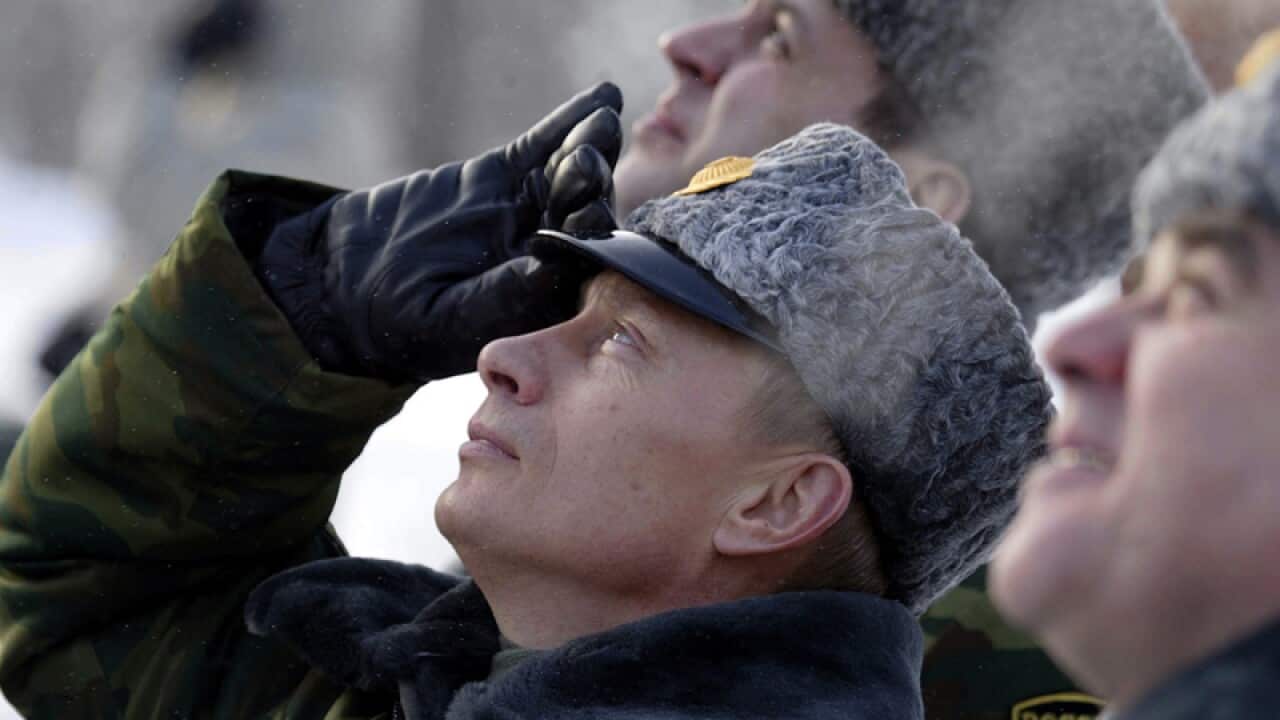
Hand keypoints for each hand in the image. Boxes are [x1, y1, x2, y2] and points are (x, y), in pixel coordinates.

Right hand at [256, 83, 622, 382]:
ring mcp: (529, 210)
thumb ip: (502, 295)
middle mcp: (547, 253)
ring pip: (569, 175)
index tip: (592, 213)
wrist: (345, 279)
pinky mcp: (504, 175)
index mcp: (544, 300)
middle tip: (590, 162)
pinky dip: (568, 121)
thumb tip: (551, 270)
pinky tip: (600, 96)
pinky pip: (542, 146)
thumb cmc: (396, 320)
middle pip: (584, 214)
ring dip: (588, 146)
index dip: (592, 239)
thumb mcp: (447, 316)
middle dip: (590, 187)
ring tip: (602, 120)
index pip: (582, 267)